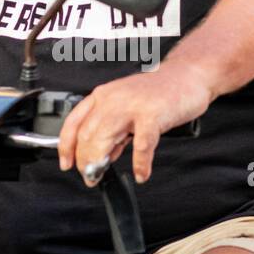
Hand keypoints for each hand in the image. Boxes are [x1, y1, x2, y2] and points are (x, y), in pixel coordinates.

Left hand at [58, 62, 211, 185]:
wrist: (187, 76)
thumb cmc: (159, 93)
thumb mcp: (127, 108)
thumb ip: (114, 131)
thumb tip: (104, 156)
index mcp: (103, 96)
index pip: (74, 122)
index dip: (66, 146)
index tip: (66, 164)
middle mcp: (112, 99)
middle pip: (87, 134)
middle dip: (84, 160)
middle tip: (90, 176)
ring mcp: (132, 106)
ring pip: (105, 139)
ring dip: (99, 163)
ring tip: (101, 177)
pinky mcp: (153, 115)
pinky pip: (141, 145)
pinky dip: (140, 163)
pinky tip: (141, 173)